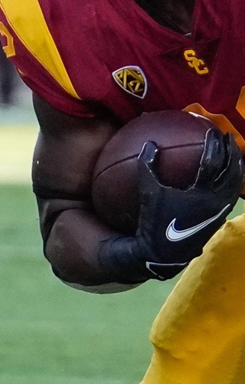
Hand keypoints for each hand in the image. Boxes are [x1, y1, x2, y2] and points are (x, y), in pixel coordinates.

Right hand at [101, 130, 242, 280]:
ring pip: (237, 181)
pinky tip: (228, 172)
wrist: (165, 252)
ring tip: (233, 150)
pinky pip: (233, 191)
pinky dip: (234, 178)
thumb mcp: (147, 193)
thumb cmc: (154, 221)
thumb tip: (149, 143)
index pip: (213, 162)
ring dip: (237, 163)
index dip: (214, 144)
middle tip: (225, 135)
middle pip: (232, 169)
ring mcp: (222, 209)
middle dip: (231, 150)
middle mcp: (217, 200)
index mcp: (200, 193)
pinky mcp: (222, 215)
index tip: (212, 131)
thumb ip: (147, 167)